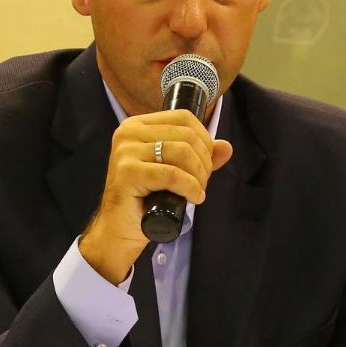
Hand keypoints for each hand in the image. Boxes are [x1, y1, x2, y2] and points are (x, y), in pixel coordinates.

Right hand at [78, 110, 233, 282]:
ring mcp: (126, 151)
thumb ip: (198, 157)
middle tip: (202, 183)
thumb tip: (226, 146)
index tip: (206, 163)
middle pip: (186, 135)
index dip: (204, 139)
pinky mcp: (128, 172)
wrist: (119, 229)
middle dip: (203, 161)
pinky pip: (172, 175)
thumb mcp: (175, 171)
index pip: (183, 117)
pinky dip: (190, 187)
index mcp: (137, 125)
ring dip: (199, 176)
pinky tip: (193, 198)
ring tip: (197, 191)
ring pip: (182, 152)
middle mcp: (128, 132)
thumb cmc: (145, 199)